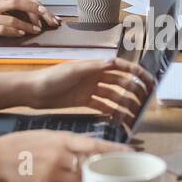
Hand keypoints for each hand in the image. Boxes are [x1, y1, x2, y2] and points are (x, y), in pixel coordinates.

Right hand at [0, 130, 129, 181]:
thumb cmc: (23, 144)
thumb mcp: (48, 135)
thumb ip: (70, 141)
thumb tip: (91, 145)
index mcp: (63, 139)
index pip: (94, 145)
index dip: (115, 150)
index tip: (131, 153)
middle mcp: (60, 155)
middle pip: (91, 166)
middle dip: (106, 171)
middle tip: (121, 174)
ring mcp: (52, 172)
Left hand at [26, 57, 154, 122]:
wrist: (32, 91)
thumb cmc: (50, 77)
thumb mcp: (72, 71)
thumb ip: (93, 67)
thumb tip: (113, 61)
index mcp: (94, 66)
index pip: (120, 67)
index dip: (135, 73)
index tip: (148, 81)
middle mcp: (95, 77)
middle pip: (120, 84)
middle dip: (133, 92)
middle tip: (144, 104)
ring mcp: (90, 90)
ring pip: (113, 98)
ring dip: (124, 106)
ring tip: (133, 117)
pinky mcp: (84, 102)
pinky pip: (102, 107)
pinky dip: (111, 113)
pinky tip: (119, 120)